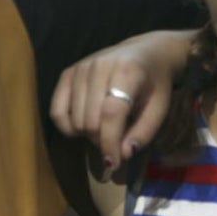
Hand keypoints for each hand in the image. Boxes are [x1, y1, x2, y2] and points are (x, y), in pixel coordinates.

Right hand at [50, 30, 192, 173]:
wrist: (146, 52)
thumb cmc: (154, 83)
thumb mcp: (159, 108)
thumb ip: (143, 133)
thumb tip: (122, 155)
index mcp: (128, 71)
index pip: (111, 112)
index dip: (110, 142)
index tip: (114, 163)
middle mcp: (100, 65)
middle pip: (90, 119)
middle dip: (102, 140)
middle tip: (116, 141)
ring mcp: (81, 67)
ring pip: (75, 119)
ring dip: (88, 134)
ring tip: (104, 129)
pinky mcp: (68, 72)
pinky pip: (57, 110)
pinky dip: (68, 126)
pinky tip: (83, 126)